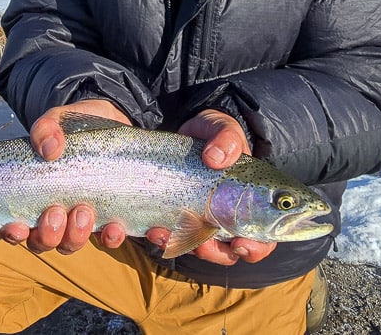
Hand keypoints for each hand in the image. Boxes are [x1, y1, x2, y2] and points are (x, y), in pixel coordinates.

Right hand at [1, 99, 132, 253]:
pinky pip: (129, 234)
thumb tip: (49, 148)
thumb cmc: (78, 125)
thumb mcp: (60, 120)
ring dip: (80, 237)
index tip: (18, 225)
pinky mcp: (122, 215)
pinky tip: (154, 231)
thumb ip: (47, 128)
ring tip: (89, 214)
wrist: (115, 119)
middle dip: (52, 234)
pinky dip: (144, 239)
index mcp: (39, 197)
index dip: (15, 234)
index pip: (19, 227)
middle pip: (48, 243)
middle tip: (60, 211)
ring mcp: (91, 219)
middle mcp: (62, 216)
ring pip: (77, 243)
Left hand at [145, 109, 276, 264]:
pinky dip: (130, 236)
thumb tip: (215, 158)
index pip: (258, 238)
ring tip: (161, 231)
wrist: (168, 126)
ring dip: (171, 244)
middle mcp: (214, 219)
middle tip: (204, 246)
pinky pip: (142, 232)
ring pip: (181, 247)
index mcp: (241, 205)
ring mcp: (184, 220)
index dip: (254, 248)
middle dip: (213, 254)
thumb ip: (227, 138)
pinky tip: (122, 226)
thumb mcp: (221, 128)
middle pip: (222, 253)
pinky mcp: (152, 215)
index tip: (241, 243)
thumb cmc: (207, 133)